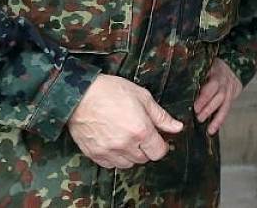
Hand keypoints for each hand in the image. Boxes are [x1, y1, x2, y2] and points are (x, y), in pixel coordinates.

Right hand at [68, 74, 183, 168]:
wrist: (79, 95)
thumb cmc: (111, 91)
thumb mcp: (142, 97)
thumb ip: (161, 116)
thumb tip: (177, 127)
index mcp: (141, 131)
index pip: (159, 152)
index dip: (161, 145)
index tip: (157, 138)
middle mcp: (125, 145)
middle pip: (144, 159)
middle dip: (146, 148)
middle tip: (140, 134)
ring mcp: (108, 151)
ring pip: (127, 164)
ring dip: (131, 155)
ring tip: (126, 138)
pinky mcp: (93, 154)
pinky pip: (110, 165)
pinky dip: (115, 158)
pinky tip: (114, 143)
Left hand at [194, 59, 242, 135]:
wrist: (233, 72)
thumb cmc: (214, 70)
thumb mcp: (206, 67)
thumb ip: (194, 73)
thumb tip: (174, 81)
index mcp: (213, 71)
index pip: (208, 81)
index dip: (201, 92)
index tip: (193, 102)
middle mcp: (222, 81)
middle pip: (215, 92)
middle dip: (205, 103)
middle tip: (195, 113)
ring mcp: (227, 91)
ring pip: (221, 102)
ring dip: (211, 112)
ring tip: (200, 120)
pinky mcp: (230, 100)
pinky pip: (225, 111)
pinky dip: (219, 121)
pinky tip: (211, 130)